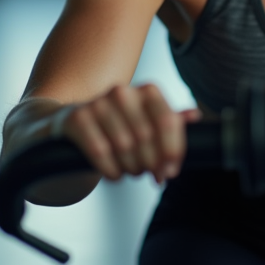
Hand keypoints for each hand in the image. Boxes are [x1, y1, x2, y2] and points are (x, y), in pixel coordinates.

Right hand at [51, 83, 199, 183]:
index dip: (172, 151)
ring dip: (130, 168)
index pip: (167, 122)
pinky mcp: (76, 118)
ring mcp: (98, 103)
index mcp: (147, 91)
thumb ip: (169, 121)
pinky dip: (110, 170)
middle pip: (147, 138)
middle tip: (147, 174)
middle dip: (150, 164)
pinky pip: (99, 151)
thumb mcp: (145, 121)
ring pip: (124, 147)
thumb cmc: (116, 125)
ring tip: (129, 171)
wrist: (70, 123)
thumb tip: (195, 117)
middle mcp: (123, 91)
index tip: (170, 172)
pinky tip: (113, 174)